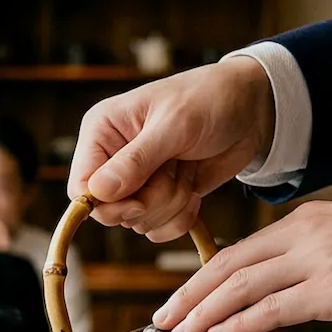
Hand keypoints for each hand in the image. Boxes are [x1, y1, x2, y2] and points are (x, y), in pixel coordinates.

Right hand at [67, 56, 275, 242]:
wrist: (249, 110)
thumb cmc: (208, 100)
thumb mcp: (174, 125)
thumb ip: (136, 160)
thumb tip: (97, 193)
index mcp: (102, 132)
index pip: (81, 187)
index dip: (108, 205)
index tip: (139, 203)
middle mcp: (112, 159)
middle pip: (112, 212)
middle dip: (152, 199)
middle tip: (177, 167)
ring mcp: (136, 182)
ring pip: (138, 223)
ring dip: (171, 203)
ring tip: (187, 168)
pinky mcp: (159, 199)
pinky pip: (158, 230)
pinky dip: (181, 218)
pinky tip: (193, 190)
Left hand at [153, 194, 331, 331]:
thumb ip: (318, 255)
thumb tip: (297, 286)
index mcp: (306, 222)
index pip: (240, 250)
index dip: (203, 276)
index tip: (182, 297)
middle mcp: (303, 238)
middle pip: (227, 266)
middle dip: (188, 294)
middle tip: (162, 320)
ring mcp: (316, 264)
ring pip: (240, 287)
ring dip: (201, 311)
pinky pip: (272, 308)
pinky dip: (238, 322)